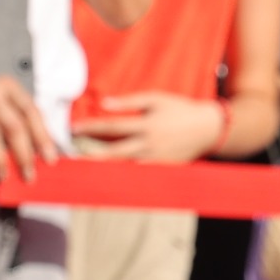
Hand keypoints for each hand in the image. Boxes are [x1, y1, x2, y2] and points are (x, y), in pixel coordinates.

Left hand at [70, 92, 224, 162]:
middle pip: (113, 153)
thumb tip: (104, 103)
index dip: (91, 127)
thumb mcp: (156, 99)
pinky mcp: (161, 169)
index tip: (73, 129)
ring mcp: (155, 159)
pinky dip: (122, 177)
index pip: (112, 126)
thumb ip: (130, 101)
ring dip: (104, 169)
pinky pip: (137, 175)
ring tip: (84, 172)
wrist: (209, 128)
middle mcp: (148, 144)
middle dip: (90, 156)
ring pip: (123, 168)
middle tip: (71, 160)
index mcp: (146, 124)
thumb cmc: (180, 109)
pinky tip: (108, 180)